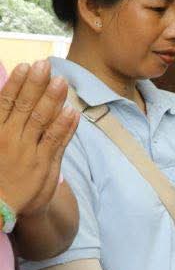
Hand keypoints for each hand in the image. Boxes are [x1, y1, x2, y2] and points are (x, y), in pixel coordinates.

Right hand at [0, 60, 79, 218]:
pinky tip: (72, 111)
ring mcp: (27, 150)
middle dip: (36, 84)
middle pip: (25, 106)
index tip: (25, 66)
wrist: (0, 204)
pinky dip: (65, 126)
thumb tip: (6, 102)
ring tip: (62, 82)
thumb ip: (1, 121)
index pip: (5, 101)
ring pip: (41, 120)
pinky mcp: (43, 164)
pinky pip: (55, 141)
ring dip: (52, 99)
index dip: (17, 83)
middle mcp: (9, 137)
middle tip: (46, 65)